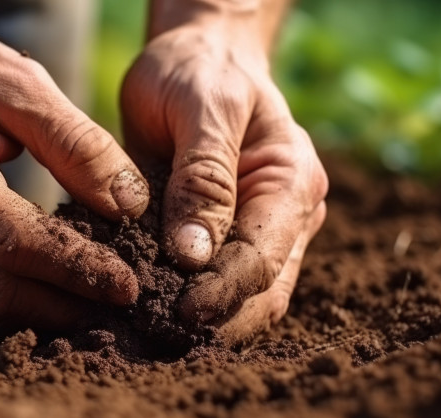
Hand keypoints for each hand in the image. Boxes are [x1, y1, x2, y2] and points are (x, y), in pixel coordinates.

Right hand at [0, 14, 149, 328]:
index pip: (14, 240)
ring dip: (44, 310)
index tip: (126, 286)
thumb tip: (127, 205)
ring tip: (99, 306)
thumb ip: (73, 142)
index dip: (75, 270)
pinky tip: (58, 287)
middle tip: (122, 306)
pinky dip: (19, 294)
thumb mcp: (17, 81)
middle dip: (64, 306)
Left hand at [121, 22, 327, 343]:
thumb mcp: (202, 108)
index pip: (263, 258)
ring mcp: (259, 228)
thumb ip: (202, 178)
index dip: (223, 293)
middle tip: (157, 339)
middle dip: (216, 321)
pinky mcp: (226, 233)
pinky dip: (188, 298)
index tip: (178, 314)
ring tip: (150, 337)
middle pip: (262, 291)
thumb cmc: (201, 70)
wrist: (198, 56)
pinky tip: (149, 310)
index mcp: (291, 182)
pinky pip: (215, 278)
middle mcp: (285, 214)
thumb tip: (193, 256)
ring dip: (204, 321)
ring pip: (244, 296)